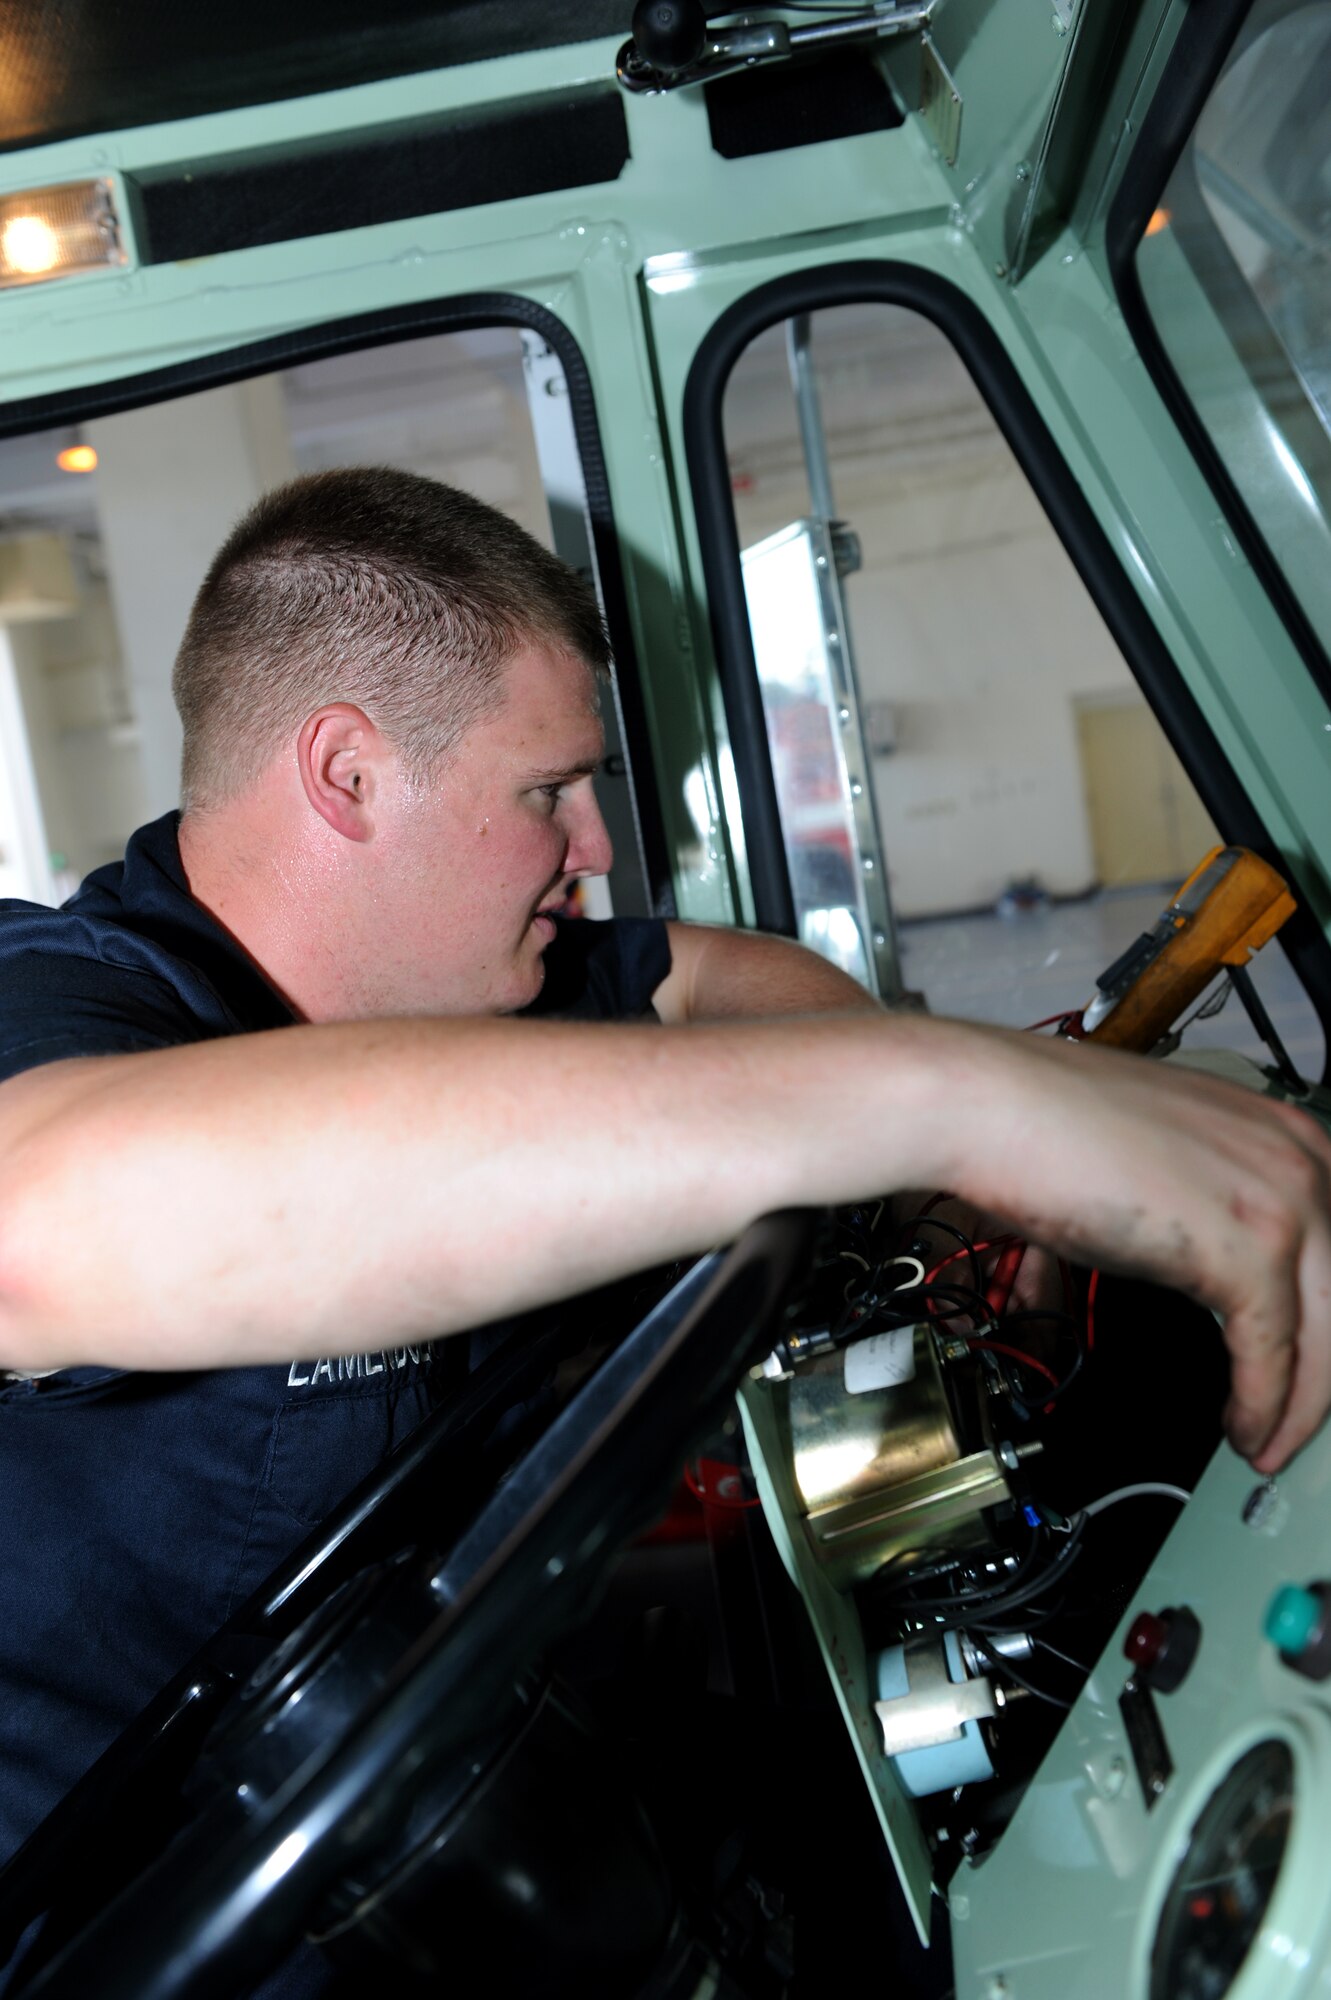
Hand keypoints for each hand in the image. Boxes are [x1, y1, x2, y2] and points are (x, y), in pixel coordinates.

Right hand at [933, 1030, 1330, 1471]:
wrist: (999, 1109)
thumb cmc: (1053, 1128)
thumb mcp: (1163, 1164)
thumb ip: (1205, 1207)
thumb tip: (1200, 1265)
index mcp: (1285, 1132)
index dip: (1324, 1319)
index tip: (1305, 1362)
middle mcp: (1298, 1159)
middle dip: (1321, 1371)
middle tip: (1295, 1417)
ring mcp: (1280, 1203)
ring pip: (1328, 1332)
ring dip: (1302, 1405)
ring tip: (1269, 1443)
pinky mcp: (1244, 1251)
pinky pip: (1273, 1353)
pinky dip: (1264, 1406)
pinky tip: (1246, 1432)